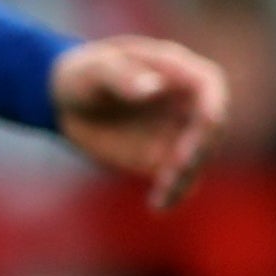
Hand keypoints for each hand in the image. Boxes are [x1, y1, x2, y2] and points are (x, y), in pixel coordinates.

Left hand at [52, 36, 229, 209]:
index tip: (207, 122)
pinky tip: (159, 205)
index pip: (209, 86)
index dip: (212, 104)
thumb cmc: (82, 74)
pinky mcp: (164, 159)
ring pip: (196, 160)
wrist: (63, 101)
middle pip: (209, 129)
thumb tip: (151, 87)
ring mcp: (178, 134)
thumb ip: (120, 75)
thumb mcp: (92, 69)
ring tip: (161, 196)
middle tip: (176, 166)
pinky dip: (173, 194)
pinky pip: (178, 180)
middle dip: (198, 149)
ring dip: (185, 178)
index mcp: (175, 71)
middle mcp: (185, 104)